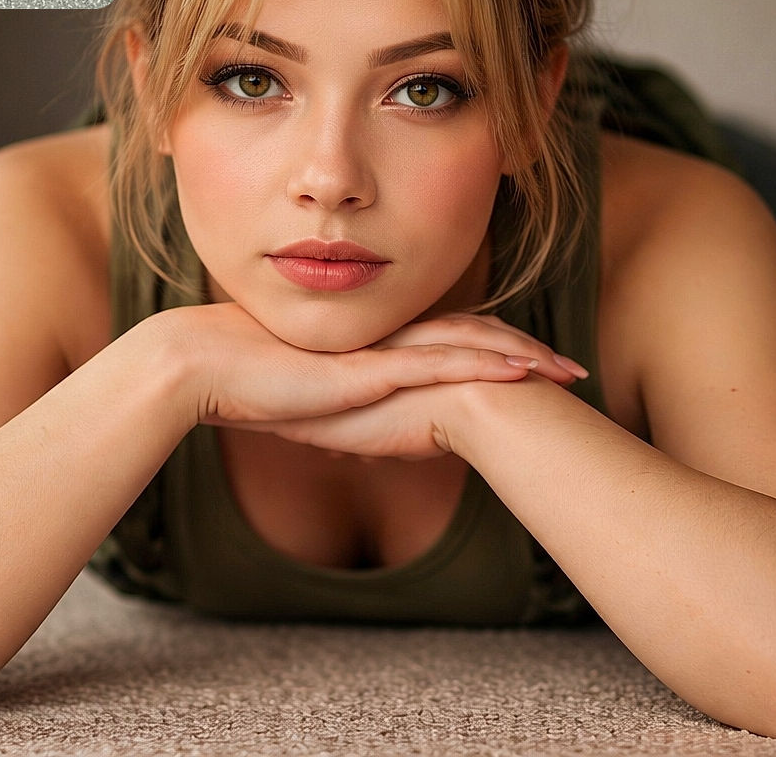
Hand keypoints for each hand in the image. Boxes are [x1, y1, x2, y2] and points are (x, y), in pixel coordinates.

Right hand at [194, 311, 584, 458]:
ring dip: (520, 357)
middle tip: (571, 368)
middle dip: (526, 351)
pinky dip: (482, 367)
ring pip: (466, 346)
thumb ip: (338, 410)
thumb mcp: (306, 402)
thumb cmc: (248, 385)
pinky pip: (436, 365)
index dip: (496, 350)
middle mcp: (385, 339)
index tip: (535, 366)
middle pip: (473, 338)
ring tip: (564, 370)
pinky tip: (520, 373)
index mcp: (375, 345)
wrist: (205, 366)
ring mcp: (379, 350)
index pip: (450, 342)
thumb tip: (352, 437)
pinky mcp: (367, 368)